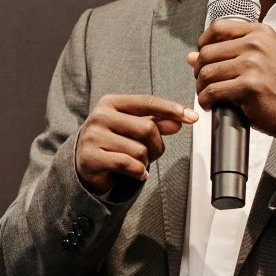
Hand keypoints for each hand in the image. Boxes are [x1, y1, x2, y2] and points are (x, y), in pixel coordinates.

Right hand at [74, 94, 196, 195]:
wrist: (83, 164)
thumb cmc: (112, 143)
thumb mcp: (133, 129)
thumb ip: (155, 122)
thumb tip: (179, 122)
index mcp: (110, 103)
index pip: (147, 102)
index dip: (172, 109)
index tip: (192, 117)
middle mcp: (100, 116)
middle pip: (147, 128)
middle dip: (157, 145)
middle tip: (152, 154)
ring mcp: (93, 137)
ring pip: (139, 150)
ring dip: (146, 161)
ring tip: (137, 163)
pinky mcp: (91, 158)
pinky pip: (128, 164)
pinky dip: (139, 172)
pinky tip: (137, 173)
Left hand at [188, 17, 275, 135]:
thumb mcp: (257, 61)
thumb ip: (226, 54)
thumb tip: (191, 56)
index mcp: (260, 33)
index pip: (218, 27)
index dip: (203, 43)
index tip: (203, 57)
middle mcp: (257, 44)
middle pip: (208, 52)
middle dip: (200, 70)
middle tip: (205, 82)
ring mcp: (254, 64)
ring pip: (207, 72)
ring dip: (201, 87)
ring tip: (207, 94)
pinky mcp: (249, 86)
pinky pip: (213, 91)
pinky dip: (206, 100)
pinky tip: (211, 104)